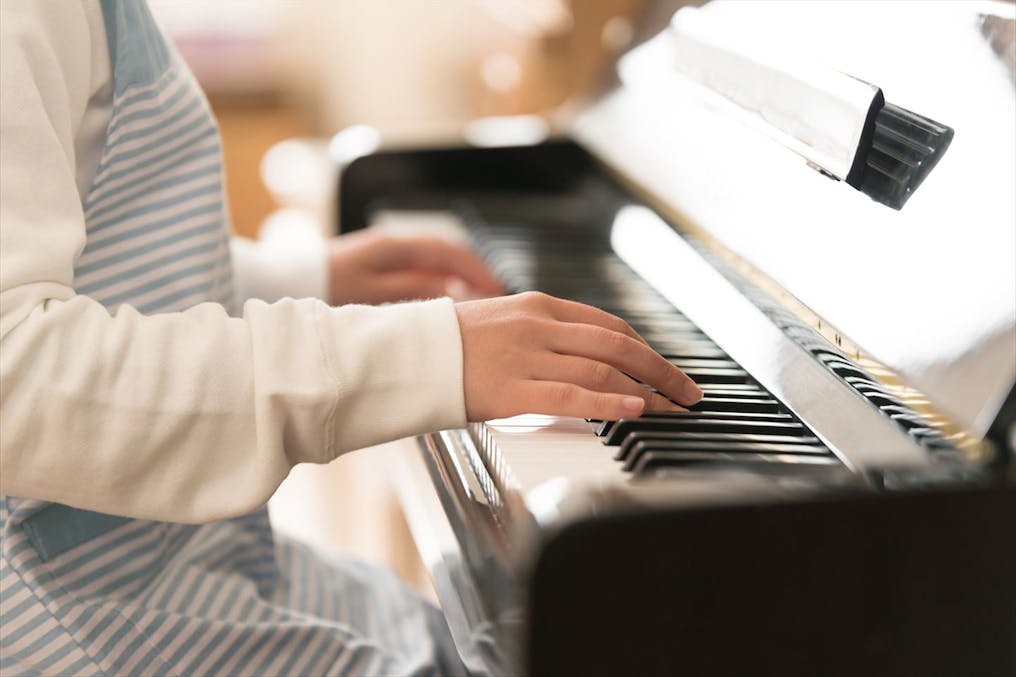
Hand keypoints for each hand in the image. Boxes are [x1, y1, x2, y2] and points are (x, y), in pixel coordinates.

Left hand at [328, 230, 504, 304]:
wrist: (290, 278)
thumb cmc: (326, 286)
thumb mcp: (372, 293)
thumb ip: (414, 289)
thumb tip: (453, 289)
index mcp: (396, 246)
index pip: (450, 251)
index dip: (478, 270)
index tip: (498, 289)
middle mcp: (396, 244)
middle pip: (448, 254)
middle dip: (475, 273)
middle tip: (496, 297)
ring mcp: (389, 253)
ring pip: (437, 262)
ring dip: (459, 278)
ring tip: (477, 301)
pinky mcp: (381, 264)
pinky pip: (421, 269)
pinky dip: (440, 282)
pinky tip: (445, 301)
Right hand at [455, 292, 702, 420]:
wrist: (401, 354)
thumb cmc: (445, 344)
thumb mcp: (499, 323)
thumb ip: (539, 335)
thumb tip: (575, 356)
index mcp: (537, 306)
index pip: (607, 325)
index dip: (646, 347)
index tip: (666, 368)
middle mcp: (539, 326)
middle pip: (618, 345)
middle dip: (661, 370)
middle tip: (688, 392)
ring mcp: (527, 356)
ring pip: (603, 370)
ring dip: (647, 391)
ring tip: (672, 409)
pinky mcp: (513, 389)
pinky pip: (573, 396)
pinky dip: (610, 403)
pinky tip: (635, 411)